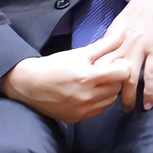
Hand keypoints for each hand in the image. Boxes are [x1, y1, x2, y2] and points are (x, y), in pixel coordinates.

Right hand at [2, 39, 131, 122]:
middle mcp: (86, 96)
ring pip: (111, 99)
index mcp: (87, 76)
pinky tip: (88, 92)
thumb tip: (123, 34)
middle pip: (117, 87)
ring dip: (108, 90)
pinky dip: (99, 101)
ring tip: (94, 82)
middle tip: (102, 71)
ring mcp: (82, 109)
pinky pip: (100, 109)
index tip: (115, 63)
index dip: (121, 66)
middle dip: (114, 78)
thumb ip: (104, 45)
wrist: (28, 84)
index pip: (122, 73)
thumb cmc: (54, 66)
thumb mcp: (79, 53)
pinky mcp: (78, 118)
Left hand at [93, 0, 152, 109]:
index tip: (90, 89)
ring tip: (126, 109)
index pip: (99, 60)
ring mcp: (140, 48)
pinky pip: (151, 74)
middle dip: (106, 89)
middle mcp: (122, 44)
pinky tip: (147, 104)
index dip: (94, 76)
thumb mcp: (121, 21)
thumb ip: (113, 38)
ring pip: (129, 76)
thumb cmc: (143, 6)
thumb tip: (105, 52)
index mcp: (112, 37)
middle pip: (109, 71)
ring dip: (127, 95)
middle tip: (104, 104)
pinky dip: (149, 91)